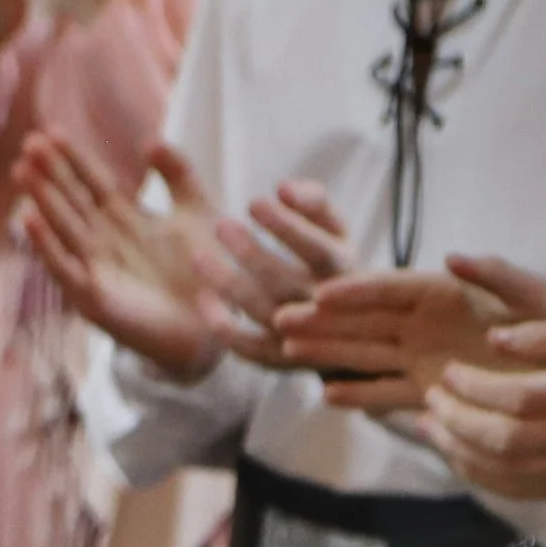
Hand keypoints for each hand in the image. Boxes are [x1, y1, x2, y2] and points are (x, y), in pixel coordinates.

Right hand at [15, 131, 233, 382]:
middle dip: (49, 174)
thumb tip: (148, 142)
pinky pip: (64, 268)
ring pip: (63, 228)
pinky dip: (46, 245)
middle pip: (71, 200)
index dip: (72, 158)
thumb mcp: (197, 210)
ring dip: (41, 201)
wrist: (215, 326)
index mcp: (125, 220)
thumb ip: (178, 174)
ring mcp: (95, 269)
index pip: (92, 182)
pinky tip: (29, 220)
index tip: (50, 132)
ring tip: (22, 173)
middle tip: (27, 144)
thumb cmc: (206, 272)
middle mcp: (104, 242)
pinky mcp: (93, 298)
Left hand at [207, 180, 351, 367]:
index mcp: (344, 270)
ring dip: (228, 285)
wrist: (348, 329)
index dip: (285, 226)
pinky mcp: (279, 359)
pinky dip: (226, 329)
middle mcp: (325, 307)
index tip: (253, 202)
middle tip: (220, 225)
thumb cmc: (332, 264)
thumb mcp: (336, 230)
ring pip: (261, 312)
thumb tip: (283, 187)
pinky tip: (203, 301)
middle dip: (250, 253)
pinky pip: (250, 349)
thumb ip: (315, 203)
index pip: (316, 248)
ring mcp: (301, 336)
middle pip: (283, 281)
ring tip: (198, 257)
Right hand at [271, 254, 545, 412]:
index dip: (356, 290)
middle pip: (364, 319)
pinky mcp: (428, 390)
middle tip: (281, 319)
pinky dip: (360, 395)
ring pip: (366, 353)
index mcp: (447, 293)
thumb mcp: (539, 298)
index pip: (391, 287)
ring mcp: (423, 358)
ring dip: (328, 351)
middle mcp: (428, 324)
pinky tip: (329, 396)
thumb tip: (455, 258)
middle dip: (324, 319)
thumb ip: (499, 276)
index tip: (321, 293)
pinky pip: (386, 391)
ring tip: (287, 349)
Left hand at [420, 321, 545, 499]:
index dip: (476, 388)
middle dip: (456, 420)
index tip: (448, 373)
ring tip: (429, 424)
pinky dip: (475, 472)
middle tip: (430, 398)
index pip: (521, 399)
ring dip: (455, 449)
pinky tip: (454, 450)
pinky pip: (513, 488)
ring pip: (502, 469)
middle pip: (504, 440)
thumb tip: (494, 338)